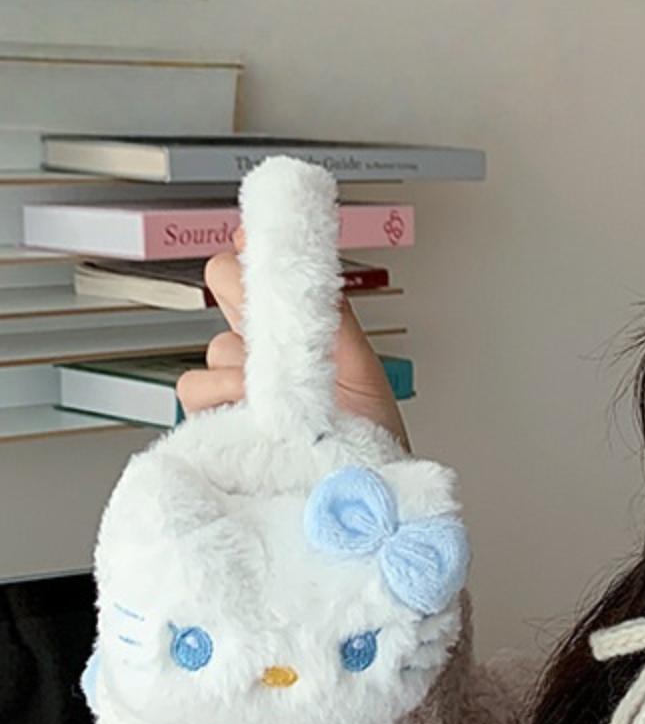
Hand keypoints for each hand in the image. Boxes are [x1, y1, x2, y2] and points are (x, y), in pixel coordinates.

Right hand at [176, 226, 410, 449]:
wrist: (362, 484)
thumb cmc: (370, 430)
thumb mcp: (360, 362)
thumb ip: (332, 310)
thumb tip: (308, 255)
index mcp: (295, 327)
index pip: (260, 268)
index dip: (255, 247)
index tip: (255, 239)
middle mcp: (260, 349)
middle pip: (221, 284)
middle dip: (240, 293)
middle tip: (271, 324)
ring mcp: (234, 382)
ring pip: (212, 344)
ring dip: (244, 364)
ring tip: (282, 394)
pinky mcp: (213, 418)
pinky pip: (195, 386)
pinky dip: (224, 394)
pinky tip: (256, 411)